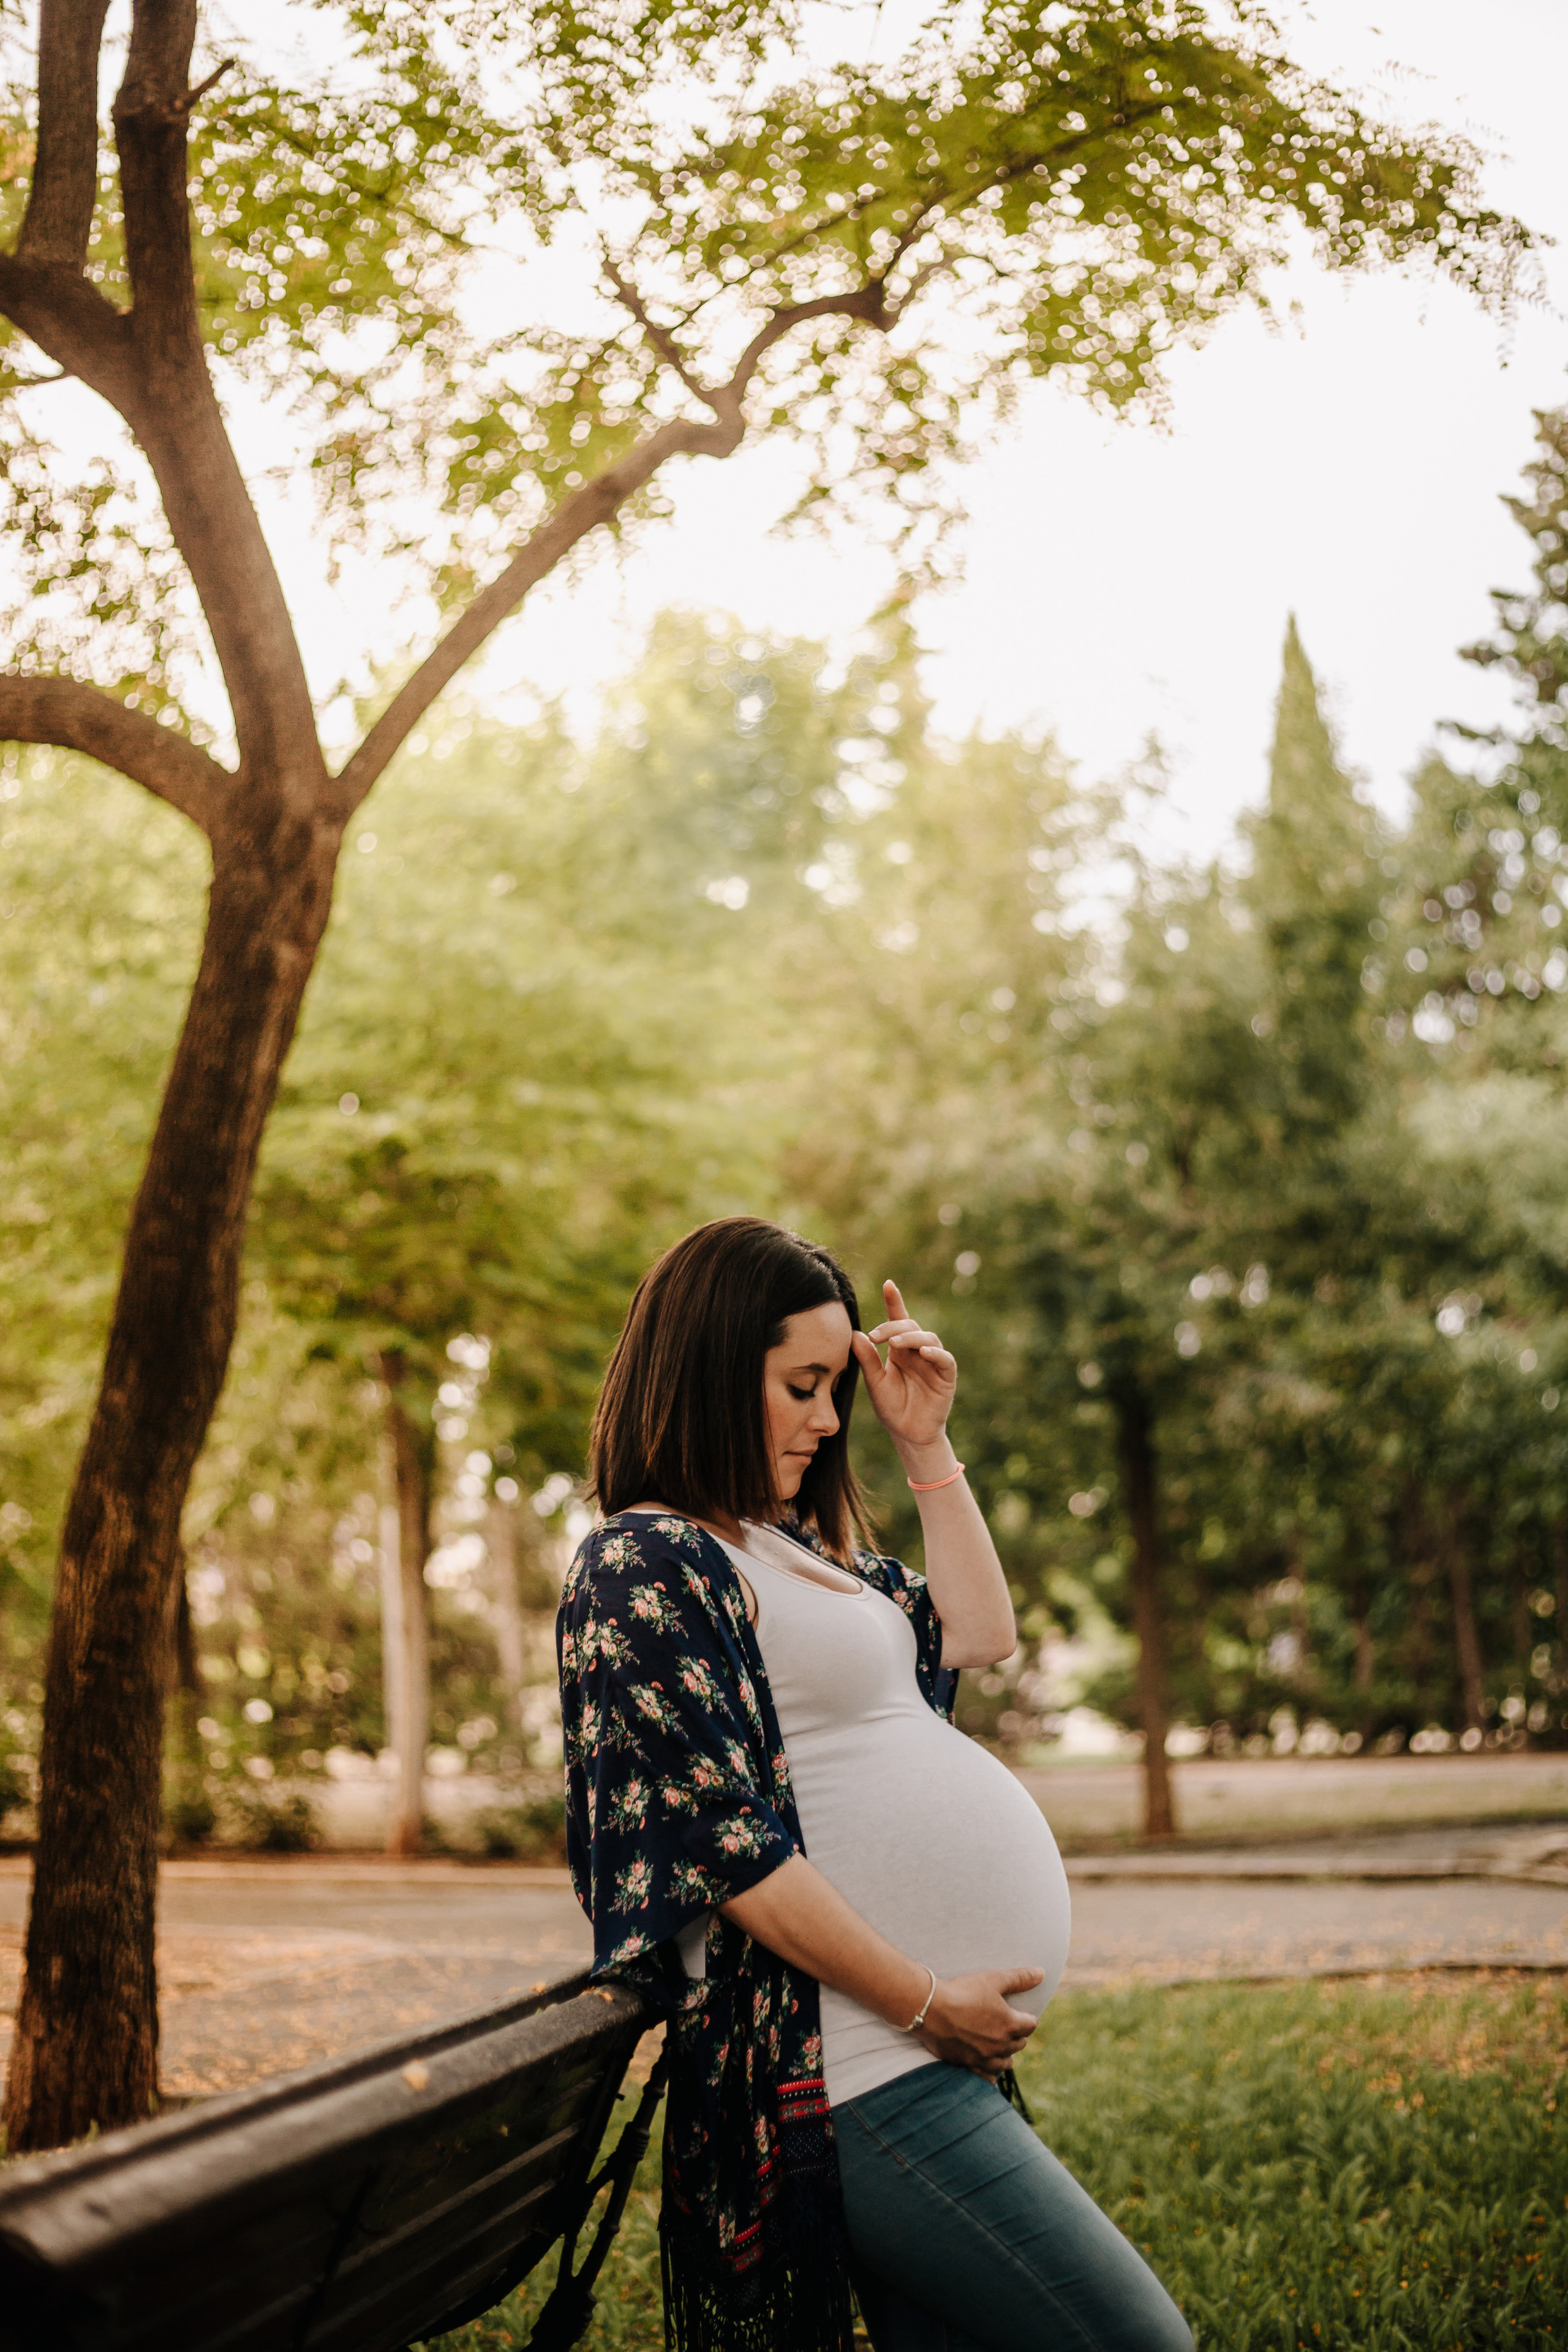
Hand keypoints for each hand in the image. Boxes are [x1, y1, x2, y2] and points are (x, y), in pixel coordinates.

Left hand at [851, 1280, 956, 1460]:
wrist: (908, 1436)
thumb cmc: (892, 1408)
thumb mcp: (875, 1383)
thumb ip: (867, 1359)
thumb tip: (854, 1334)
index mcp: (900, 1350)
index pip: (898, 1320)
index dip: (895, 1302)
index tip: (888, 1284)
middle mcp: (917, 1352)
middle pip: (910, 1326)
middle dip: (893, 1326)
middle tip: (876, 1336)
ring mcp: (933, 1362)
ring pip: (928, 1338)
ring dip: (911, 1337)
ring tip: (895, 1342)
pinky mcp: (946, 1377)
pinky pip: (945, 1359)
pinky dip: (935, 1353)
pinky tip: (923, 1352)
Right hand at [915, 1967, 1042, 2076]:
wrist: (930, 2009)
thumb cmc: (963, 1991)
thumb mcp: (993, 1980)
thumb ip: (1019, 1978)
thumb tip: (1042, 1973)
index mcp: (1010, 2025)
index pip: (1031, 2025)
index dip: (1026, 2017)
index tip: (1020, 2013)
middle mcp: (1001, 2046)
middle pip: (1020, 2044)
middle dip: (1017, 2035)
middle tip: (1007, 2025)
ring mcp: (984, 2059)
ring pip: (1006, 2063)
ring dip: (1006, 2054)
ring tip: (999, 2044)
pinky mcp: (968, 2065)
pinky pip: (987, 2077)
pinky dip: (990, 2073)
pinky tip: (988, 2067)